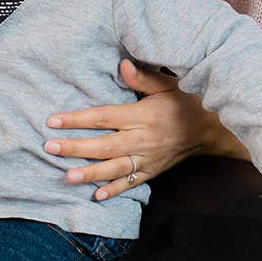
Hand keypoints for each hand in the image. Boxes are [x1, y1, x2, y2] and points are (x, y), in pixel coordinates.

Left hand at [43, 59, 232, 200]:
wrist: (211, 129)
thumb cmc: (186, 102)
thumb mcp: (169, 84)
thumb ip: (144, 78)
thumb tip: (122, 64)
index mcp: (143, 115)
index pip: (104, 117)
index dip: (78, 119)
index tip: (54, 120)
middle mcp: (143, 139)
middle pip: (104, 144)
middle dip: (75, 147)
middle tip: (49, 148)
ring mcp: (148, 158)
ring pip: (115, 168)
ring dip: (90, 172)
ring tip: (67, 176)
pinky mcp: (153, 171)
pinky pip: (132, 183)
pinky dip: (115, 190)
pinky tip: (97, 195)